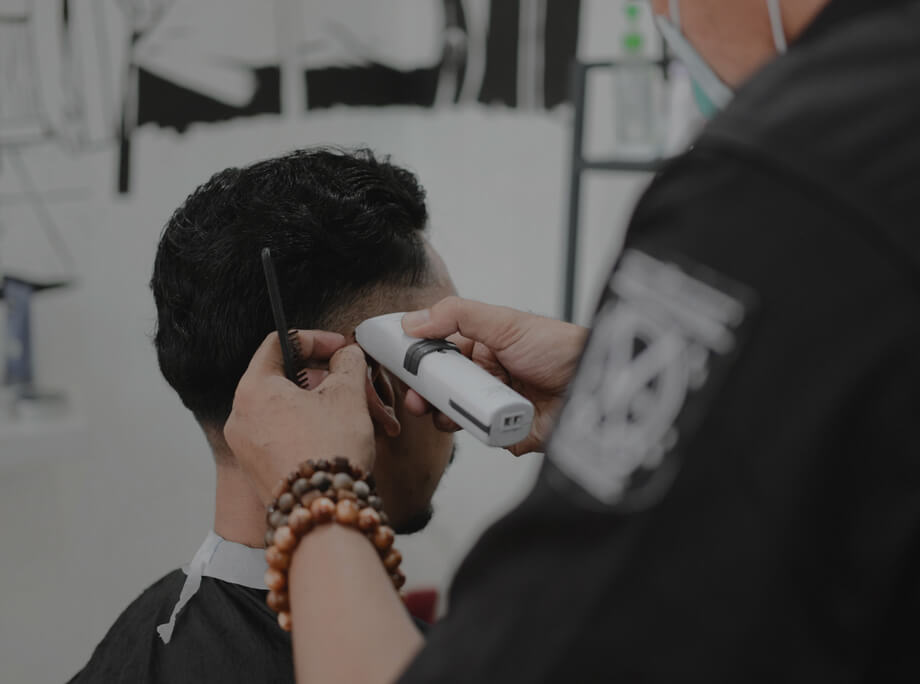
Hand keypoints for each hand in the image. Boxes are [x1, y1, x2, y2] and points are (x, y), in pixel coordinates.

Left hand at [224, 331, 374, 503]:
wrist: (323, 516)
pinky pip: (289, 438)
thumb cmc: (329, 452)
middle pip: (291, 382)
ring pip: (294, 413)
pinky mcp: (260, 472)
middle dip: (335, 384)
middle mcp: (241, 418)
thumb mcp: (347, 394)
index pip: (280, 343)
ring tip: (369, 422)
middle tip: (364, 391)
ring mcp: (247, 448)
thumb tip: (346, 356)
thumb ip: (348, 363)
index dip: (317, 340)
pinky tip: (348, 442)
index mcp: (253, 390)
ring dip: (333, 410)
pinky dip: (318, 432)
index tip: (343, 348)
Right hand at [402, 296, 587, 455]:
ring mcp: (499, 406)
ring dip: (447, 416)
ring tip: (444, 414)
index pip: (442, 354)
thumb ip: (457, 316)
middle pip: (446, 389)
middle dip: (427, 395)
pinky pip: (486, 439)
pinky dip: (480, 434)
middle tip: (416, 400)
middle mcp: (490, 376)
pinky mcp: (511, 434)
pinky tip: (481, 425)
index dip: (421, 362)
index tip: (402, 368)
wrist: (598, 387)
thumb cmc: (561, 349)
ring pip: (459, 416)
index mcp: (486, 347)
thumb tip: (414, 320)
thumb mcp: (505, 323)